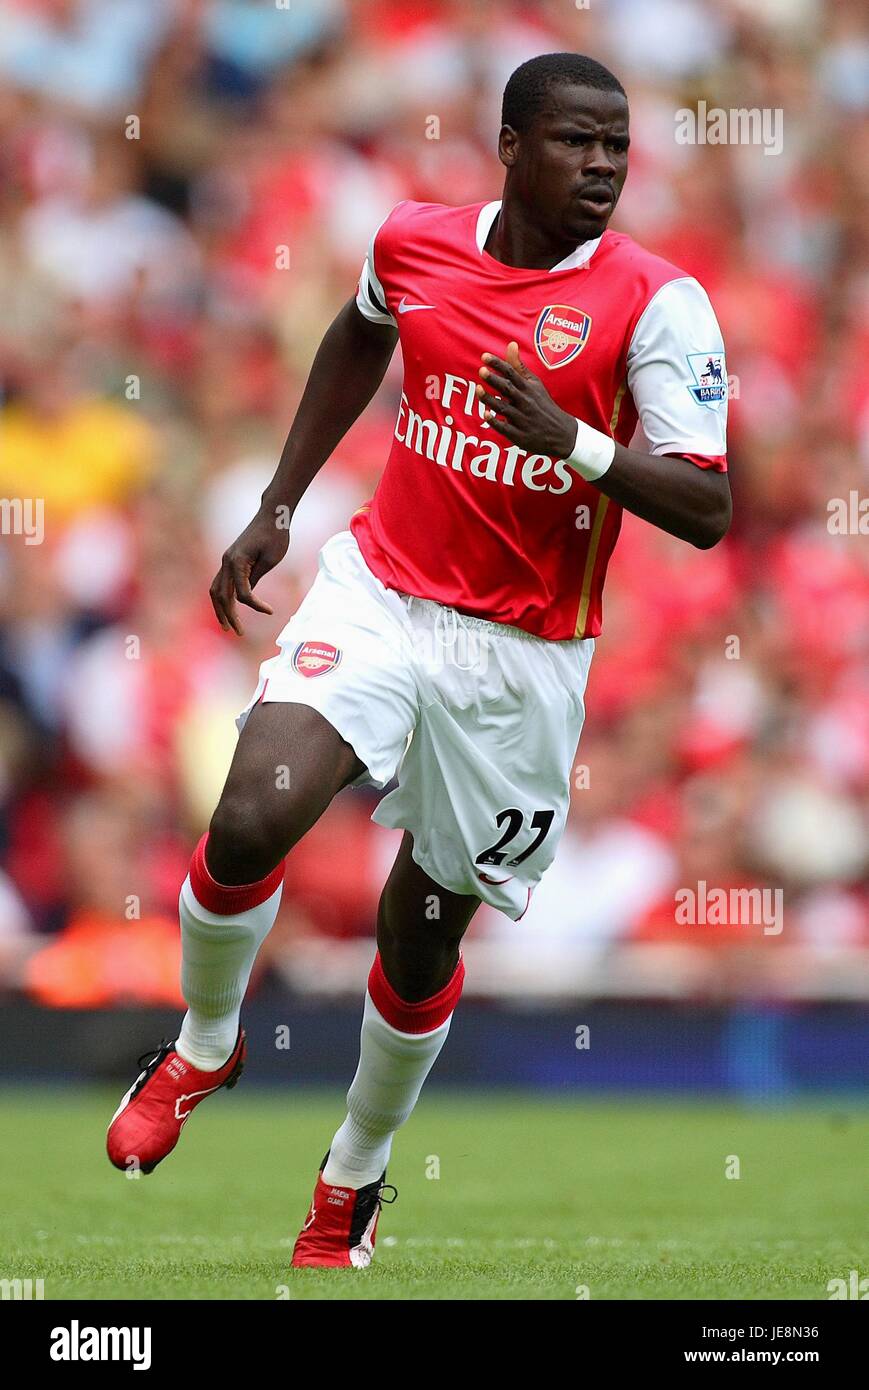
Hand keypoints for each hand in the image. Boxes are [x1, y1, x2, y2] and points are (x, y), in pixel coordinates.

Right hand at [209, 506, 289, 634]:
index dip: (255, 606)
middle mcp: (227, 561)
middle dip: (228, 616)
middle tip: (238, 633)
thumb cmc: (275, 536)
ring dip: (221, 609)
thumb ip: (256, 578)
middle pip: (221, 595)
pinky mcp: (230, 559)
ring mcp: (226, 560)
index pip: (242, 593)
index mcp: (237, 561)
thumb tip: (246, 597)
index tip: (271, 611)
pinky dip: (224, 597)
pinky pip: (221, 582)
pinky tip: (231, 608)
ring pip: (216, 590)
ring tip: (228, 626)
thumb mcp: (271, 560)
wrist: (272, 516)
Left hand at [476, 342, 576, 458]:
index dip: (497, 364)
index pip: (511, 373)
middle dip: (494, 380)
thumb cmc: (543, 404)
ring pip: (504, 408)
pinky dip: (496, 422)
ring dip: (490, 399)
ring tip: (479, 390)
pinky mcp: (519, 435)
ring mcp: (522, 419)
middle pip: (508, 389)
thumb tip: (510, 344)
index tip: (484, 356)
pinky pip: (505, 428)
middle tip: (481, 370)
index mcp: (528, 388)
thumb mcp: (535, 384)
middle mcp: (525, 402)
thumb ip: (519, 366)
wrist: (561, 432)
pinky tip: (486, 415)